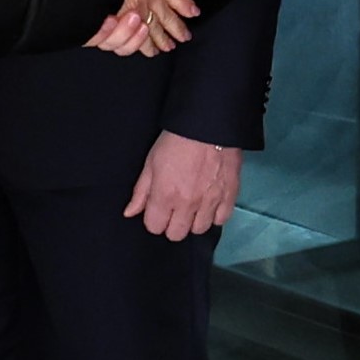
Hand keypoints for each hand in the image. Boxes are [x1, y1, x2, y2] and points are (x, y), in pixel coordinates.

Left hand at [124, 133, 238, 239]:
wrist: (208, 124)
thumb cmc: (176, 140)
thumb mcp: (151, 162)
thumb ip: (141, 191)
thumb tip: (130, 212)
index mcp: (165, 196)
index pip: (155, 227)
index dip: (154, 219)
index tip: (157, 209)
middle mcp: (187, 204)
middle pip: (176, 234)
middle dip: (172, 224)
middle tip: (174, 208)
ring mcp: (210, 201)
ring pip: (199, 229)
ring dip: (194, 220)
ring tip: (193, 205)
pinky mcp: (229, 195)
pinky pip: (221, 219)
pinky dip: (215, 214)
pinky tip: (209, 203)